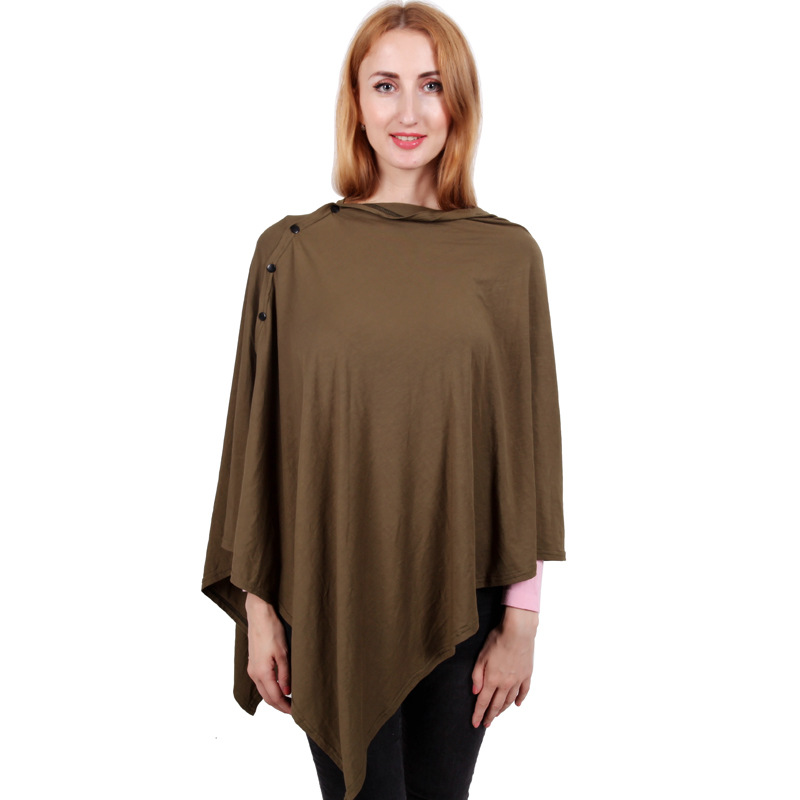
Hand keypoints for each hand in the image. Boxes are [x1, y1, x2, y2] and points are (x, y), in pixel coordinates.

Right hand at [244, 592, 291, 713]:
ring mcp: (252, 667)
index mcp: (262, 672)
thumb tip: (287, 691)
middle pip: (267, 697)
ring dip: (274, 697)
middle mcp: (254, 673)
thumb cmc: (271, 630)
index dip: (284, 707)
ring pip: (263, 690)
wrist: (259, 614)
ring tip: (288, 700)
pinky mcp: (253, 662)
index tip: (294, 712)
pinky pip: (261, 682)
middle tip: (292, 709)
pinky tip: (278, 686)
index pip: (274, 697)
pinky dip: (269, 688)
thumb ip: (285, 674)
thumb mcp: (283, 653)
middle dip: (279, 705)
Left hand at [470, 608, 537, 728]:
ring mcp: (518, 680)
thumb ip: (477, 676)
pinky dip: (520, 699)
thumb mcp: (481, 656)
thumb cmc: (497, 640)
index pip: (483, 702)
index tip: (475, 723)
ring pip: (509, 700)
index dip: (478, 714)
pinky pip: (524, 692)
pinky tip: (516, 704)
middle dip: (490, 715)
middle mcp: (505, 683)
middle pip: (496, 704)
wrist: (518, 632)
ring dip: (503, 709)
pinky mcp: (527, 675)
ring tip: (497, 714)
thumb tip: (475, 692)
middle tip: (486, 723)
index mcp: (492, 679)